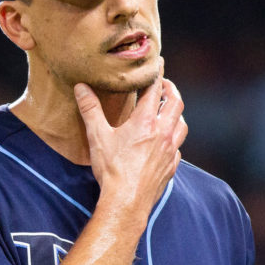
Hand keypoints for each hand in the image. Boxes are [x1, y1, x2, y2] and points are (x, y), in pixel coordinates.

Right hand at [74, 72, 187, 214]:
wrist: (127, 201)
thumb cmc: (112, 169)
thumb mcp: (98, 136)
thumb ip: (90, 110)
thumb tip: (81, 88)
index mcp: (146, 121)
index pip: (156, 89)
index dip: (157, 73)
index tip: (158, 63)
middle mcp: (163, 132)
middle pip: (176, 103)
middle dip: (171, 90)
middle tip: (164, 85)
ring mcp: (170, 150)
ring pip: (182, 124)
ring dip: (176, 114)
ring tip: (168, 111)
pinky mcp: (171, 166)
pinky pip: (178, 147)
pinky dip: (174, 138)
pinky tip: (166, 142)